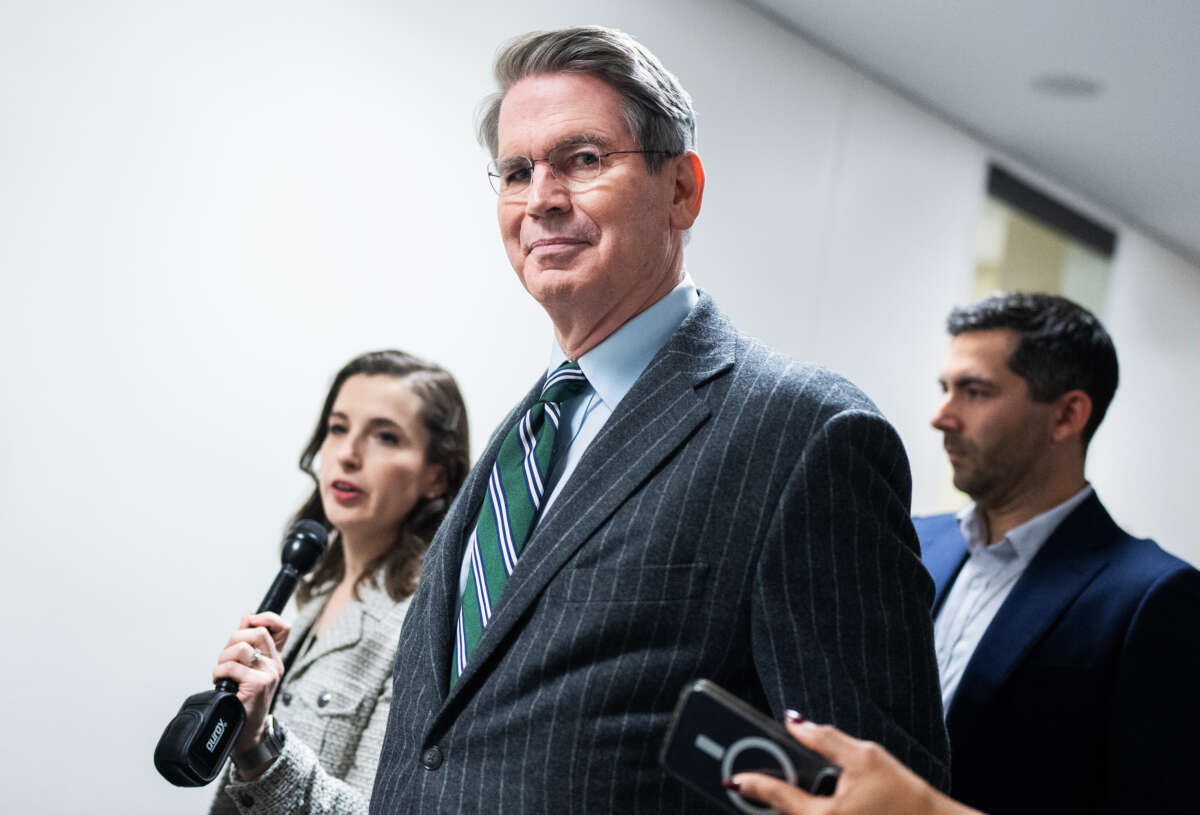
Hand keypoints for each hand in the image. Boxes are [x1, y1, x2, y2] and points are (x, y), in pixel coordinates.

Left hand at [211, 612, 290, 754]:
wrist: (247, 734)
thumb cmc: (244, 702)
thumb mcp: (248, 670)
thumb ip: (247, 644)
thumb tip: (246, 617)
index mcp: (274, 659)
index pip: (283, 628)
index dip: (267, 617)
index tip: (250, 621)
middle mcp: (275, 665)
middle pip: (258, 632)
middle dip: (234, 639)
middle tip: (226, 656)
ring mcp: (269, 675)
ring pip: (243, 648)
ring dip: (223, 658)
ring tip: (221, 671)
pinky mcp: (258, 685)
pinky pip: (233, 667)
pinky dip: (219, 672)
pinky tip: (219, 682)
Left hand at [729, 717, 982, 814]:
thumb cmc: (904, 795)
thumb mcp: (864, 757)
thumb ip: (824, 738)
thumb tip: (793, 721)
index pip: (777, 797)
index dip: (752, 783)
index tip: (733, 778)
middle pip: (782, 814)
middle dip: (765, 797)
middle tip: (748, 781)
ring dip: (785, 806)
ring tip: (774, 785)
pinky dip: (801, 810)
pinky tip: (802, 797)